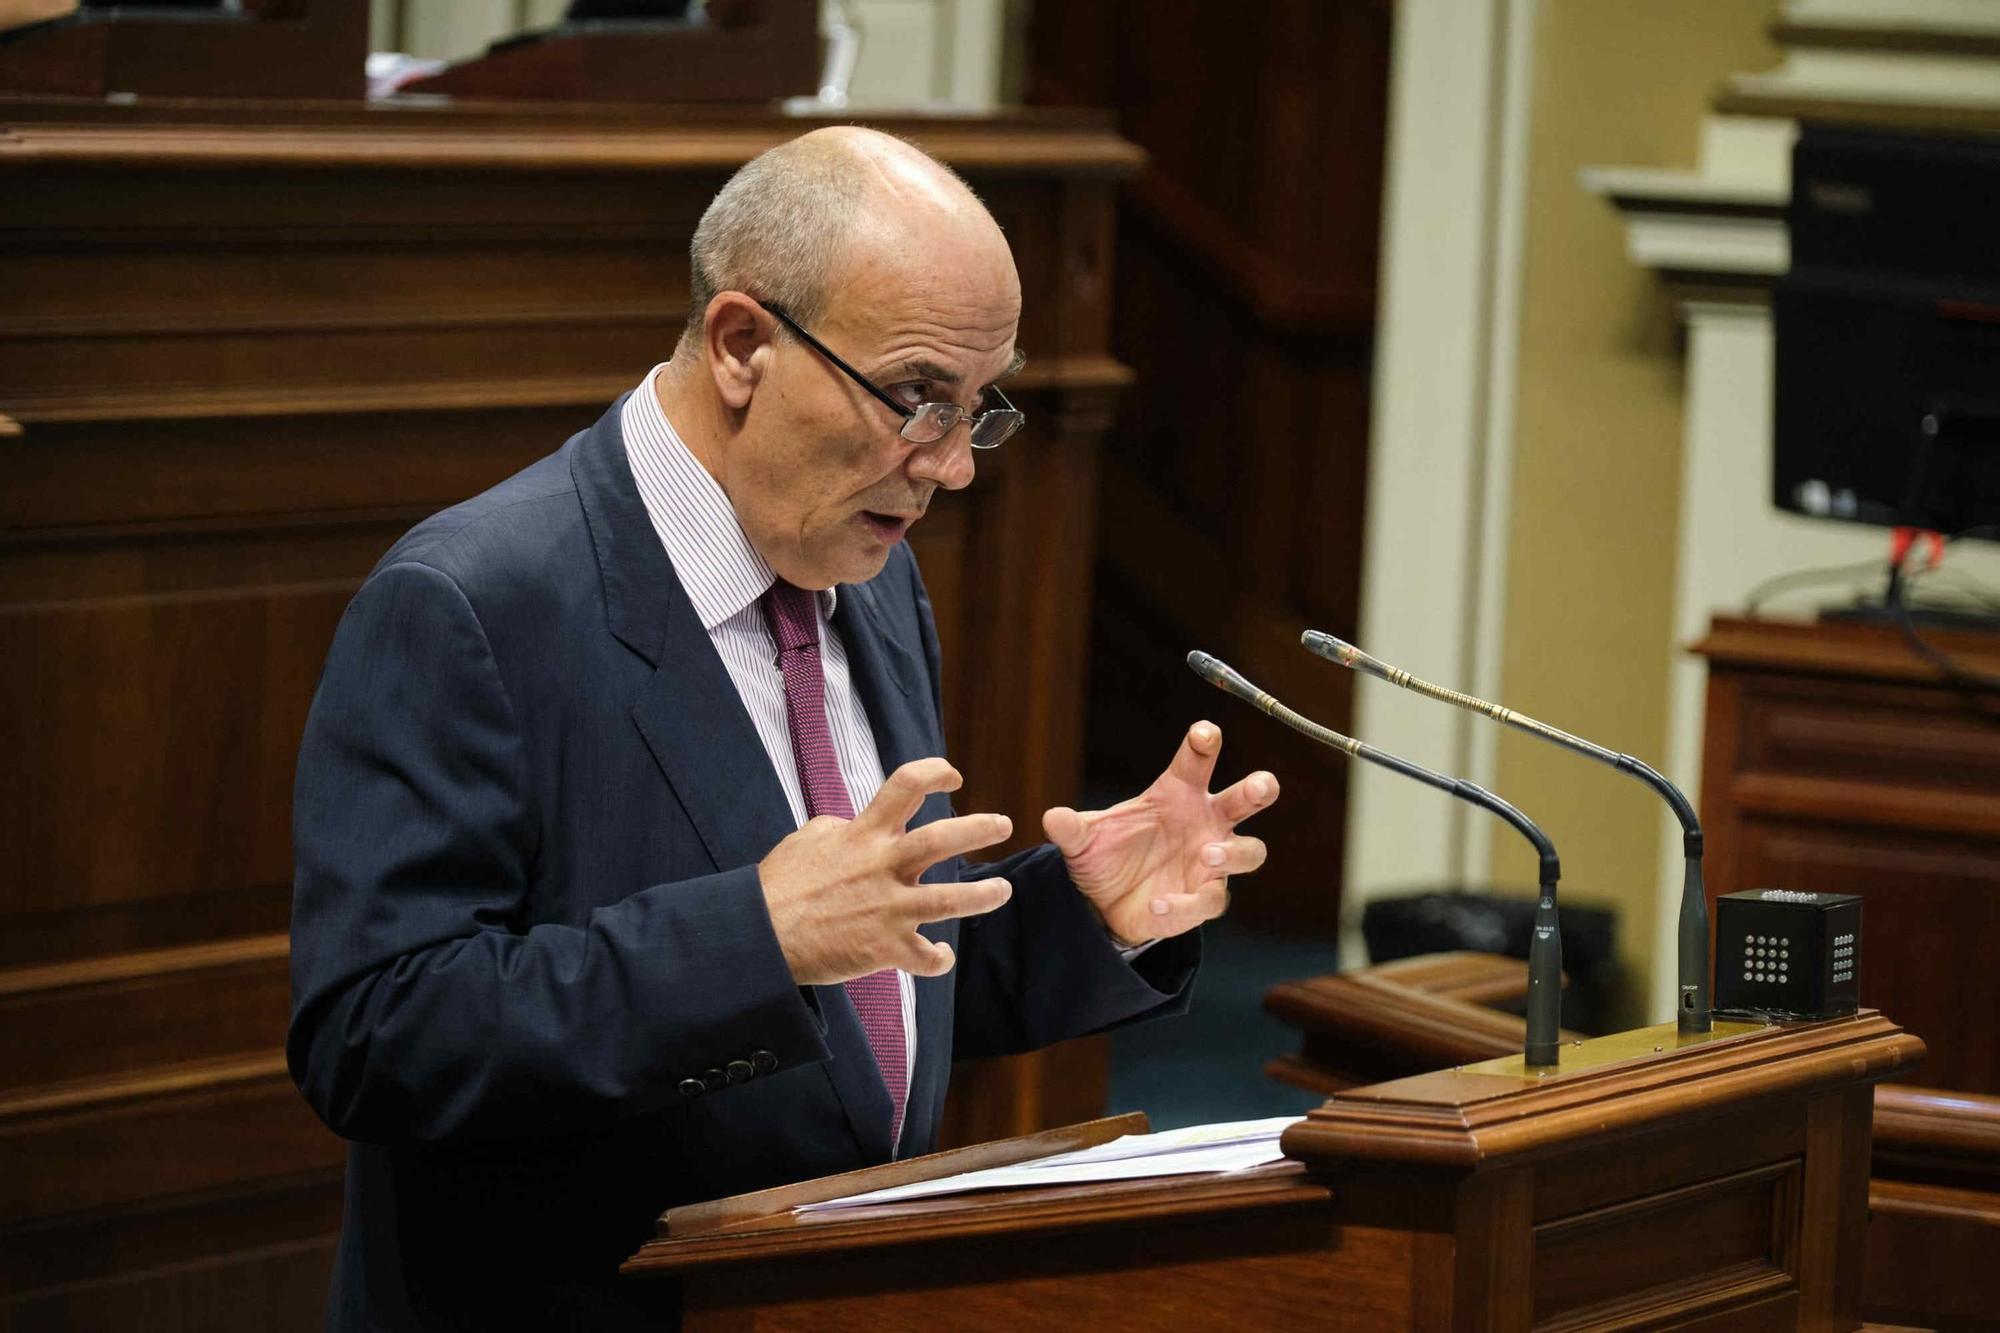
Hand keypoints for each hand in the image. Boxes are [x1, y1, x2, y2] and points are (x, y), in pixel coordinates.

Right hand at [759, 757, 1014, 985]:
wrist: (760, 934)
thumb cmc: (781, 884)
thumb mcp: (809, 837)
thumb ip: (843, 827)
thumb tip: (855, 823)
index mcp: (864, 834)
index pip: (906, 785)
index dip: (935, 773)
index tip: (953, 777)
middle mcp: (882, 866)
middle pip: (943, 839)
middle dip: (981, 828)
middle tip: (1003, 825)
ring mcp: (887, 909)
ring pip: (950, 900)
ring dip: (983, 895)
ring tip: (1002, 890)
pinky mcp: (884, 948)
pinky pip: (924, 958)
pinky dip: (937, 959)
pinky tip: (941, 956)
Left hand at [1042, 722, 1276, 946]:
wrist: (1105, 903)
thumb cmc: (1108, 854)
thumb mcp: (1082, 841)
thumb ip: (1072, 829)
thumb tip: (1053, 818)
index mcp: (1178, 793)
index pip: (1197, 762)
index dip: (1205, 744)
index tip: (1205, 733)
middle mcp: (1204, 822)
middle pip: (1245, 800)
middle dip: (1258, 789)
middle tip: (1261, 785)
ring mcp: (1211, 862)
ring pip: (1249, 852)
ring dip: (1234, 852)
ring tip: (1208, 853)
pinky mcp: (1203, 898)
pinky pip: (1208, 900)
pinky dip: (1184, 904)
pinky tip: (1159, 905)